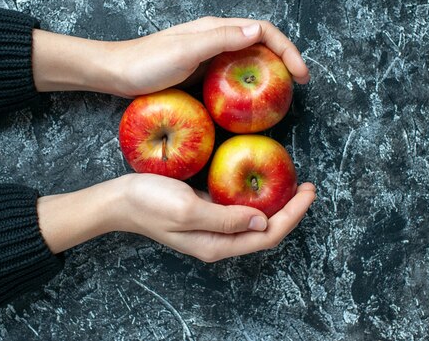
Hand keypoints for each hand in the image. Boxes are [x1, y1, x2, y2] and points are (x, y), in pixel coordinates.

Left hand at [32, 17, 309, 95]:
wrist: (116, 73)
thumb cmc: (146, 63)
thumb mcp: (185, 51)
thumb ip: (220, 39)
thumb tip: (257, 31)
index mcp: (216, 28)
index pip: (263, 31)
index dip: (287, 49)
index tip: (301, 75)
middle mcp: (216, 38)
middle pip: (260, 44)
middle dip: (284, 61)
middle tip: (298, 87)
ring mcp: (209, 55)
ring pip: (248, 60)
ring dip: (268, 73)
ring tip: (281, 95)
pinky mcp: (201, 72)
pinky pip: (233, 76)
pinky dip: (248, 85)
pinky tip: (250, 102)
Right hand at [36, 174, 316, 261]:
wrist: (119, 199)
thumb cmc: (150, 202)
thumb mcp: (188, 209)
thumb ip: (226, 217)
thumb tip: (262, 220)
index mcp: (217, 244)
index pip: (267, 235)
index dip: (292, 216)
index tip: (309, 192)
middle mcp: (219, 240)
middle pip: (266, 231)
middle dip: (291, 211)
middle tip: (309, 187)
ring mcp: (213, 227)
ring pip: (255, 221)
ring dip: (277, 205)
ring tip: (294, 185)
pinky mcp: (206, 212)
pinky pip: (240, 210)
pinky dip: (257, 198)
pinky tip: (262, 182)